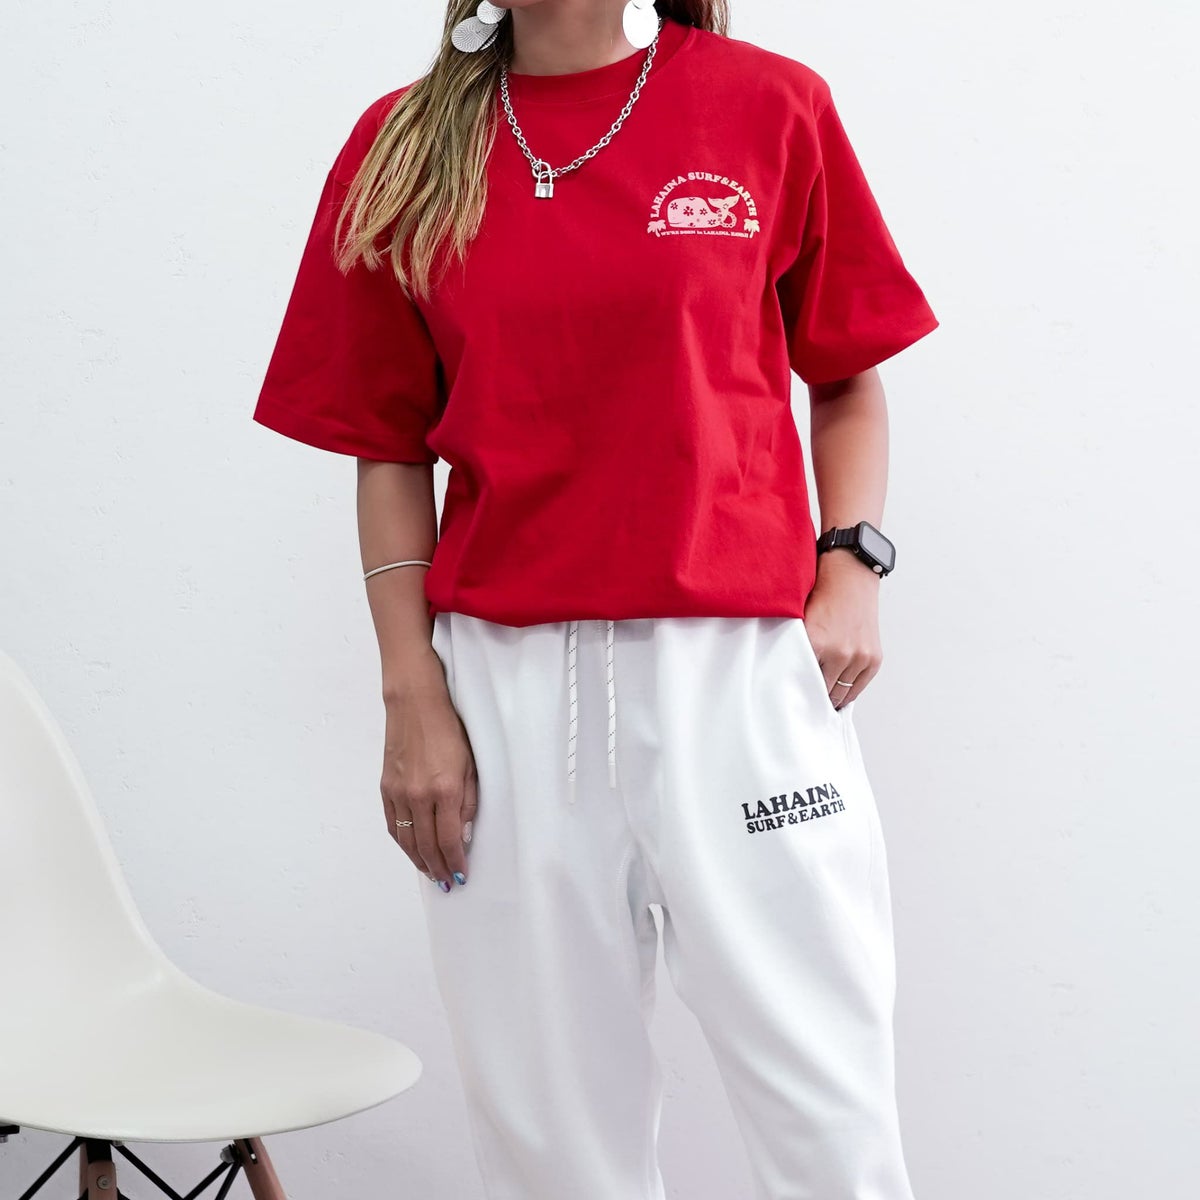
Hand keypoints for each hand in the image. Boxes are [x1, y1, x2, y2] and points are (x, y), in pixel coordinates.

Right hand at [381, 672, 477, 891]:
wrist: (415, 704)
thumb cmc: (449, 729)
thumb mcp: (471, 764)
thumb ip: (468, 802)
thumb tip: (464, 835)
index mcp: (445, 789)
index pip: (449, 839)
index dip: (455, 861)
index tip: (461, 875)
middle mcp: (419, 795)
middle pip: (427, 845)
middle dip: (438, 868)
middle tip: (446, 883)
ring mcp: (399, 792)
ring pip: (407, 840)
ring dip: (419, 861)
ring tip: (430, 873)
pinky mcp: (386, 787)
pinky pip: (393, 824)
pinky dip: (402, 842)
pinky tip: (411, 851)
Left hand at [806, 549, 883, 708]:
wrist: (849, 577)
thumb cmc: (820, 596)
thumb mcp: (798, 621)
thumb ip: (793, 648)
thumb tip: (785, 677)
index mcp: (816, 643)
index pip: (801, 682)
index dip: (795, 691)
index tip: (790, 698)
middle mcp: (840, 653)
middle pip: (822, 692)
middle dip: (813, 695)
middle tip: (804, 699)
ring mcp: (859, 657)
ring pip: (841, 694)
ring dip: (832, 695)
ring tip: (820, 697)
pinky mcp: (874, 658)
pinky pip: (858, 688)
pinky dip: (848, 691)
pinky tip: (838, 692)